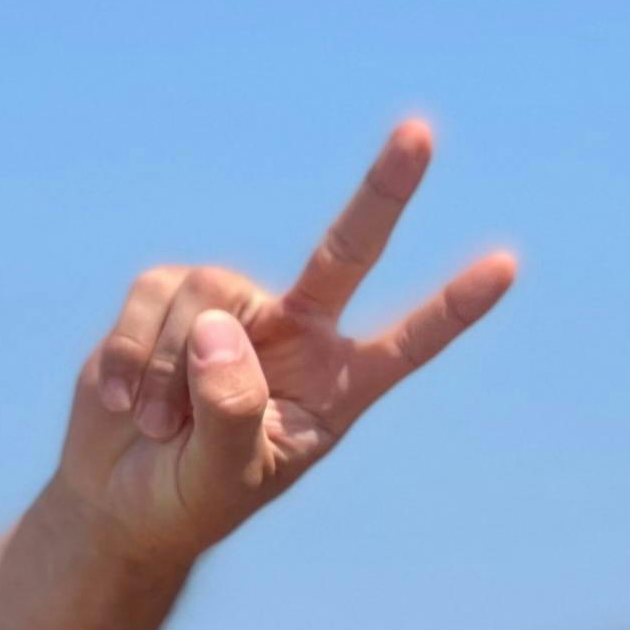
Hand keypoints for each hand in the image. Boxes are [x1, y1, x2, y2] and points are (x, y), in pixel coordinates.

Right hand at [46, 120, 517, 570]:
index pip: (407, 344)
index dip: (453, 308)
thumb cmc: (190, 497)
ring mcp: (236, 306)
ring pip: (209, 296)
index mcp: (336, 386)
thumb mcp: (223, 477)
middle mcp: (297, 332)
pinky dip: (131, 356)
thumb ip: (232, 413)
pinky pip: (153, 298)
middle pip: (347, 251)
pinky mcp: (171, 293)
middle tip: (422, 132)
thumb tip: (220, 328)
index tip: (506, 267)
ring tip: (160, 426)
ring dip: (168, 373)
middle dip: (384, 191)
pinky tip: (124, 403)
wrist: (123, 496)